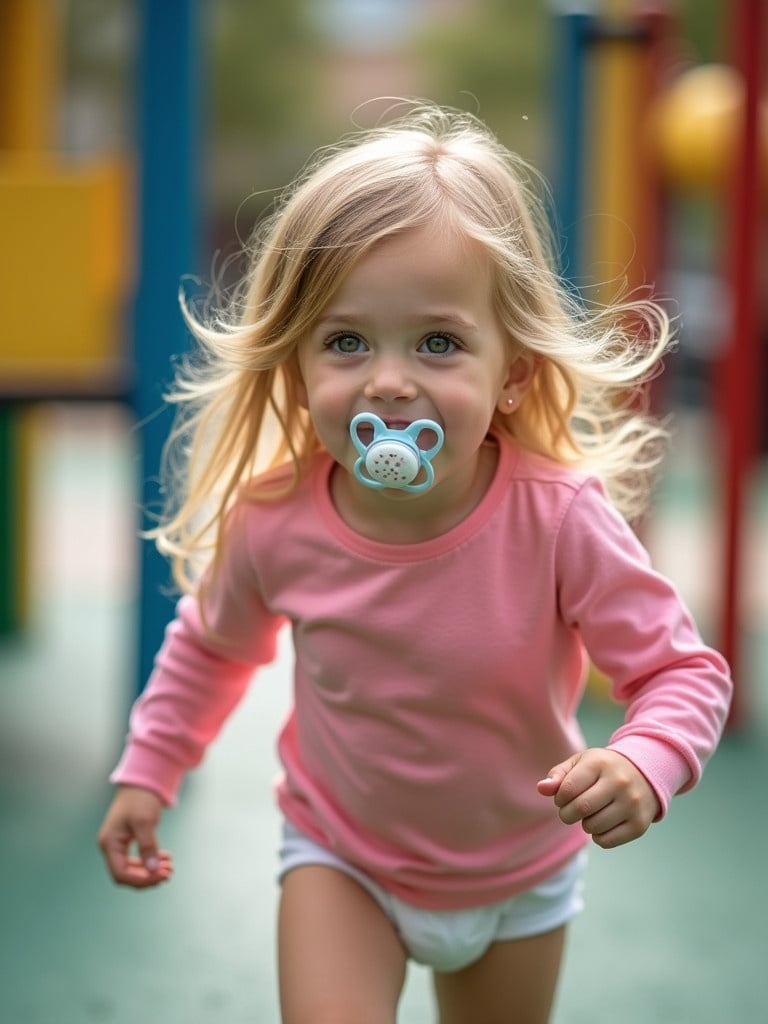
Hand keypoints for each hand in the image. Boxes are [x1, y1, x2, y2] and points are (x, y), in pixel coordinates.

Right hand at [97, 785, 173, 887]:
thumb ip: (147, 846)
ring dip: (150, 871)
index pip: (121, 874)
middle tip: (168, 873)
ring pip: (132, 869)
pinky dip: (150, 862)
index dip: (141, 879)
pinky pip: (137, 860)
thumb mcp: (145, 821)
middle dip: (147, 877)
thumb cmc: (140, 799)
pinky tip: (165, 859)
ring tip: (169, 868)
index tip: (161, 876)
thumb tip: (152, 870)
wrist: (141, 782)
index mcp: (109, 843)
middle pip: (126, 874)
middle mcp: (110, 847)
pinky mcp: (127, 842)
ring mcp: (118, 845)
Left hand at [537, 748, 659, 848]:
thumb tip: (541, 788)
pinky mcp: (639, 825)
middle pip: (580, 809)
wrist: (645, 774)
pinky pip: (606, 841)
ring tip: (590, 814)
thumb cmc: (604, 768)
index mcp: (600, 763)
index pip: (568, 789)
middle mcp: (619, 782)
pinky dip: (598, 836)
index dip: (559, 798)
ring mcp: (632, 804)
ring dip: (584, 824)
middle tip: (570, 811)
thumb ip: (558, 775)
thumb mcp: (581, 763)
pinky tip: (603, 823)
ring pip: (593, 827)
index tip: (563, 797)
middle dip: (567, 814)